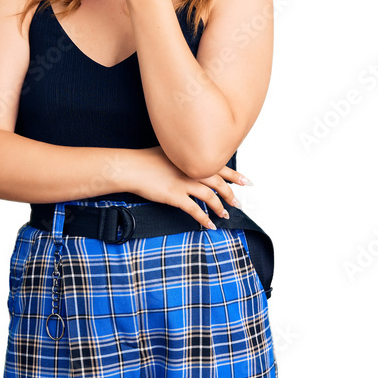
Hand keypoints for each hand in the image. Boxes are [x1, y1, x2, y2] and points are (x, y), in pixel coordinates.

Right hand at [126, 146, 246, 230]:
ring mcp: (184, 183)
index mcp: (191, 159)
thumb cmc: (146, 159)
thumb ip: (184, 158)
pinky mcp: (175, 196)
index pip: (220, 167)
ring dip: (220, 208)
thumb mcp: (169, 152)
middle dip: (231, 194)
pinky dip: (204, 220)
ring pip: (210, 197)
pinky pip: (195, 211)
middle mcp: (191, 170)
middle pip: (219, 183)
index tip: (246, 181)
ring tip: (224, 215)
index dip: (235, 176)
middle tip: (237, 203)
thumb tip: (193, 162)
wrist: (131, 167)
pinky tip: (209, 226)